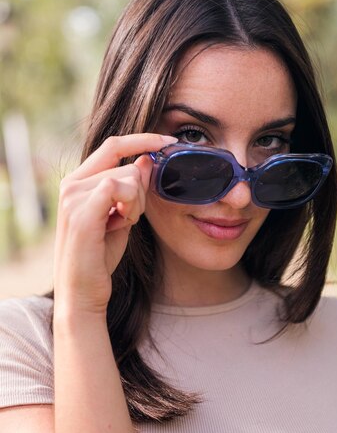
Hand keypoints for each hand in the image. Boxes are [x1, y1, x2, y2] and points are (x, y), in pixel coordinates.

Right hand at [53, 133, 176, 315]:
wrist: (83, 293)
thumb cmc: (100, 258)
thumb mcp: (121, 216)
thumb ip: (131, 189)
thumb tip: (146, 160)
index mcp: (77, 182)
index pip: (113, 145)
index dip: (143, 139)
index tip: (169, 141)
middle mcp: (71, 184)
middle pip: (126, 163)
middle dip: (142, 190)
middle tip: (130, 218)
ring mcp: (73, 196)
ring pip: (128, 176)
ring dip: (137, 203)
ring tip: (121, 225)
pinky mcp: (81, 211)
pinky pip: (121, 187)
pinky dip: (131, 206)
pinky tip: (121, 224)